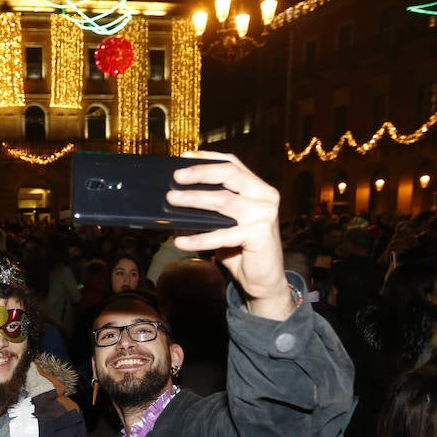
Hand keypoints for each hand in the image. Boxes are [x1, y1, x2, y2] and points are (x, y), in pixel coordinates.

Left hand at [168, 151, 293, 319]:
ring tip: (172, 200)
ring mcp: (264, 214)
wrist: (264, 280)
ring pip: (224, 200)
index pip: (232, 164)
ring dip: (194, 200)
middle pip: (230, 174)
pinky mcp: (259, 235)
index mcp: (258, 188)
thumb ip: (210, 208)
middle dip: (201, 173)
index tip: (183, 157)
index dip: (208, 158)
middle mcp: (265, 196)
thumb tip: (176, 198)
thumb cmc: (241, 249)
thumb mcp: (225, 223)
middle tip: (176, 177)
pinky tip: (181, 241)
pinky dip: (199, 238)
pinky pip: (222, 234)